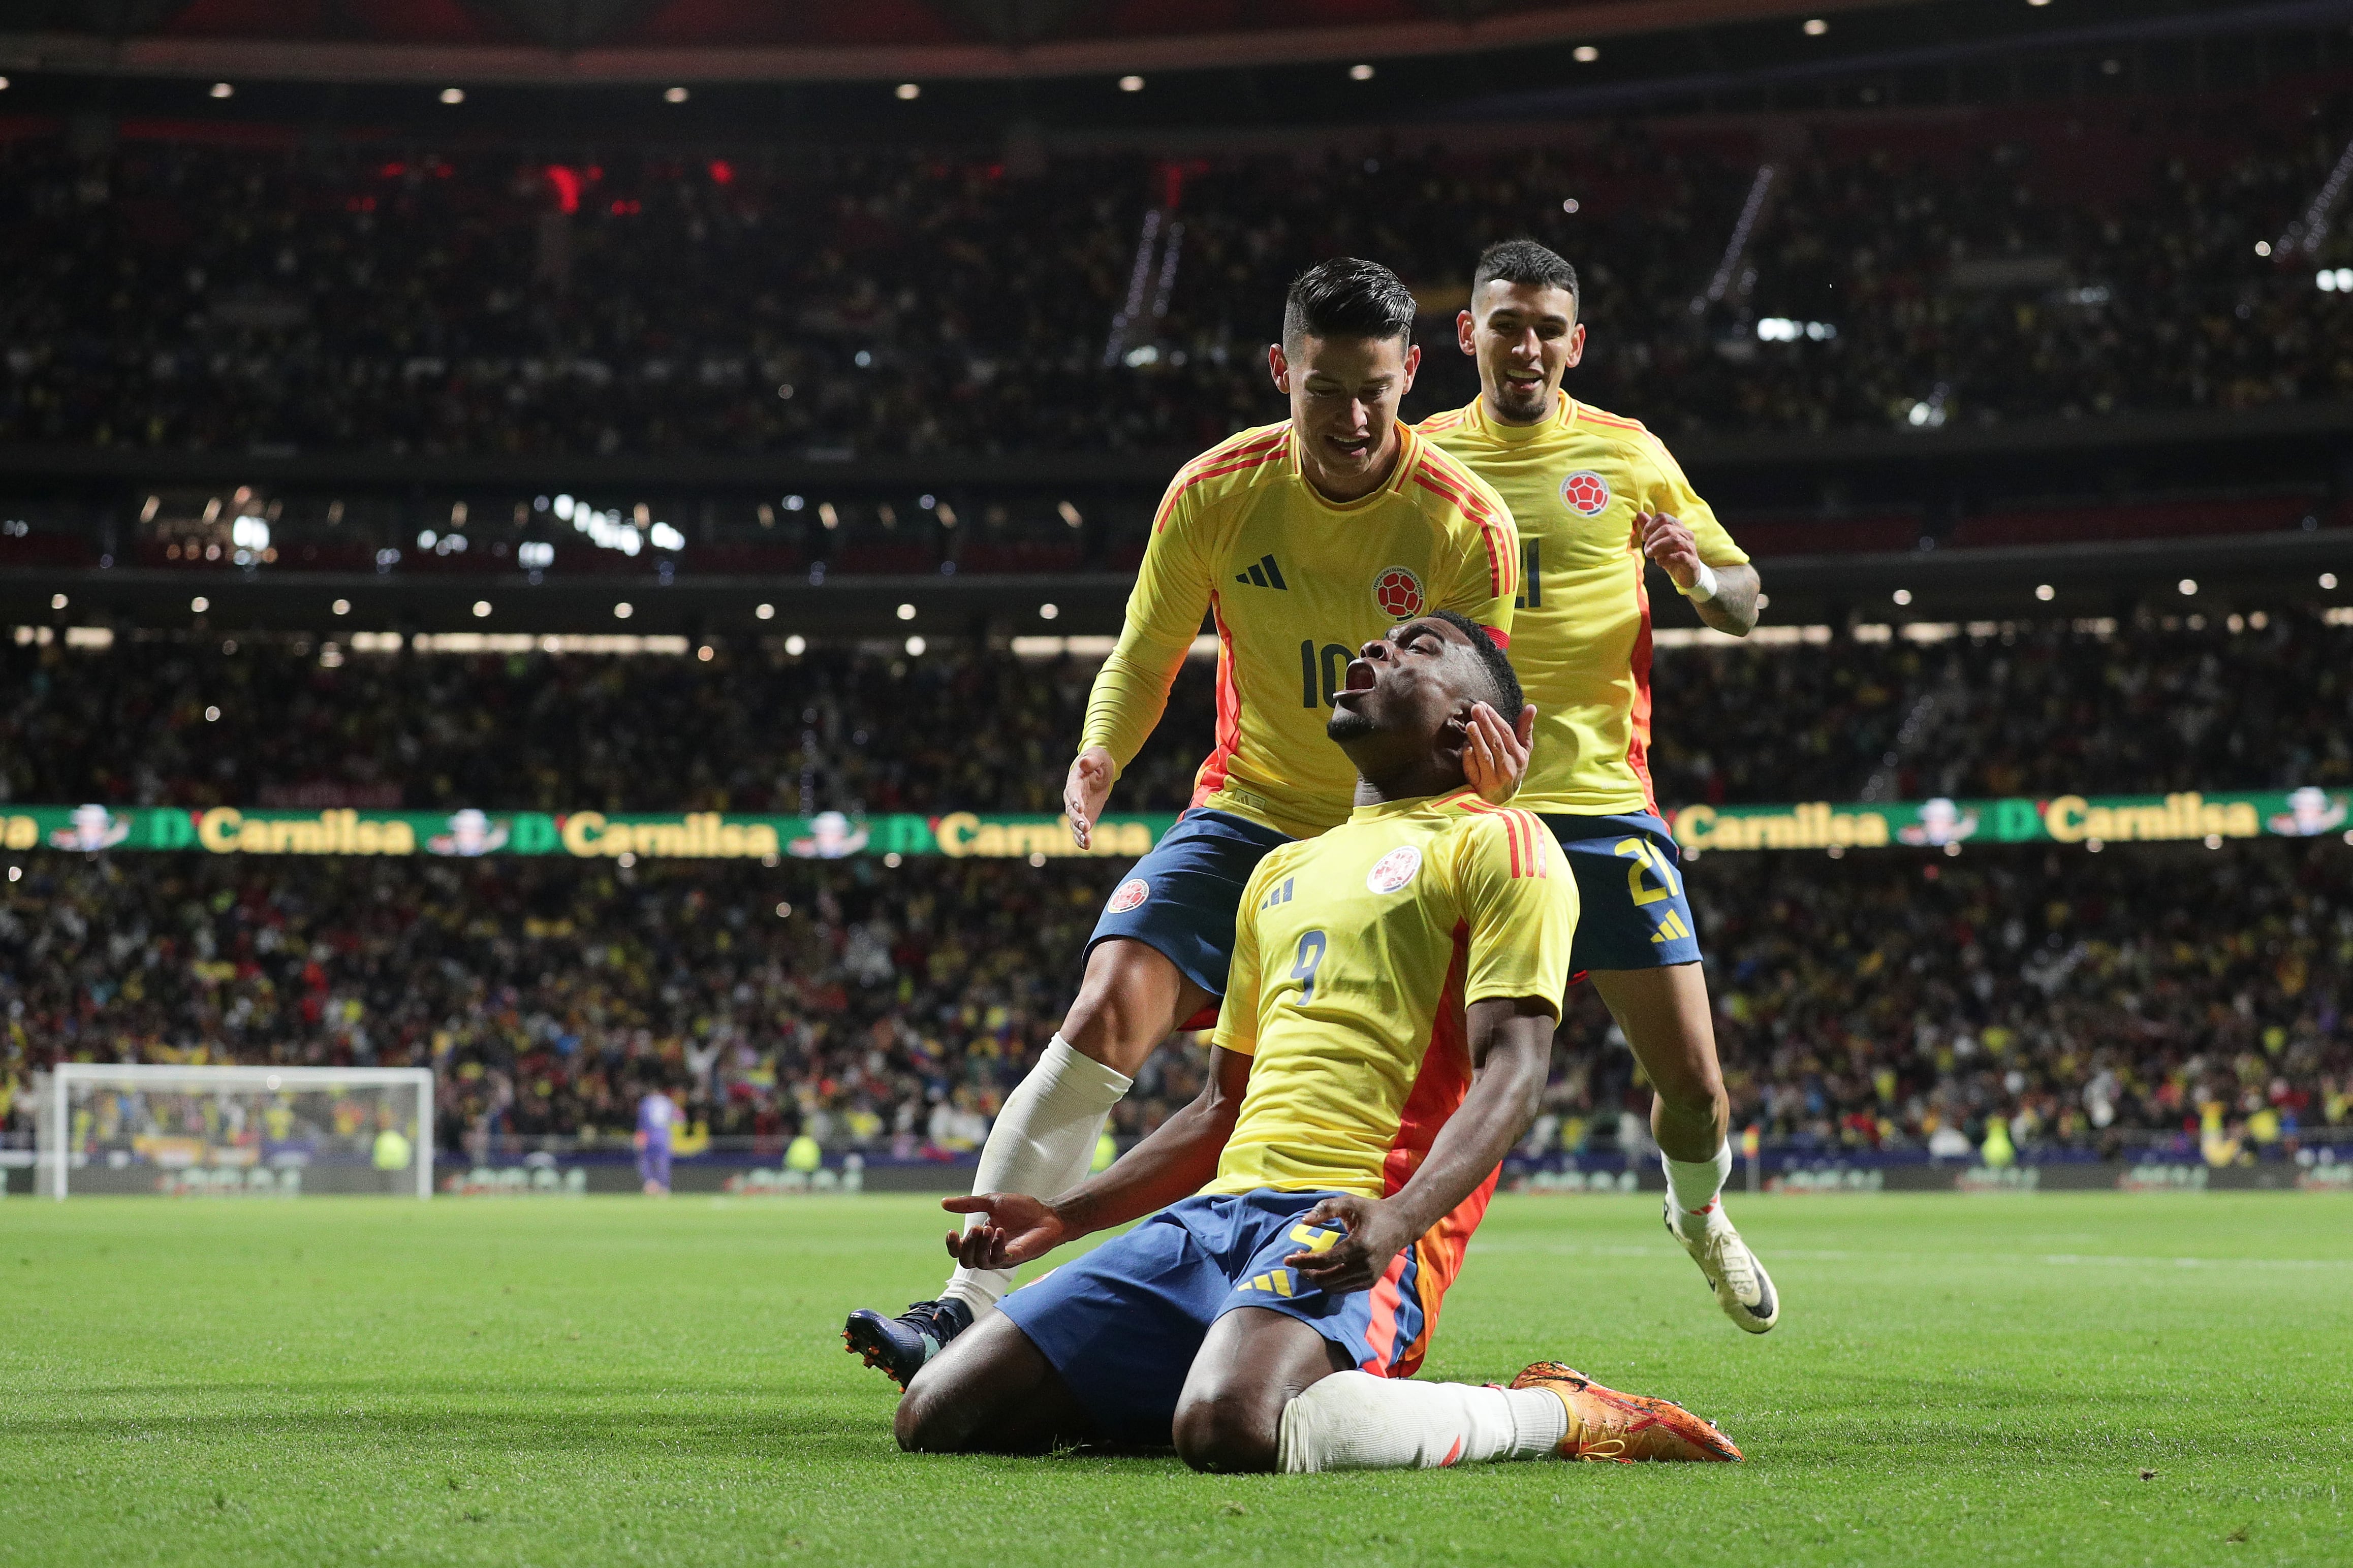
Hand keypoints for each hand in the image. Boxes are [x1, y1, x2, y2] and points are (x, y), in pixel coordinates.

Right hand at [941, 1192, 1067, 1269]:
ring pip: (980, 1262)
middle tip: (975, 1227)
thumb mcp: (992, 1202)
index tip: (951, 1231)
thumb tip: (943, 1203)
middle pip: (966, 1261)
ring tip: (987, 1227)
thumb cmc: (1023, 1209)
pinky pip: (999, 1259)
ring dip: (980, 1246)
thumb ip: (969, 1204)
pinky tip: (1000, 1231)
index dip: (952, 1245)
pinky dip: (996, 1246)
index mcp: (981, 1239)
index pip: (959, 1250)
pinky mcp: (1015, 1258)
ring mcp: (1001, 1257)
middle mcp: (989, 1252)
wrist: (1049, 1214)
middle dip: (966, 1246)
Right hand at [1064, 746, 1115, 848]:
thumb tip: (1084, 762)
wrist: (1098, 770)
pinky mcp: (1084, 817)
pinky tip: (1086, 846)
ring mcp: (1077, 810)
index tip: (1080, 807)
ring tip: (1086, 841)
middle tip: (1085, 827)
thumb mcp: (1097, 757)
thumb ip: (1090, 761)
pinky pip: (1080, 830)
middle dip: (1077, 819)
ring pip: (1074, 823)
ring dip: (1079, 833)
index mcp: (1074, 782)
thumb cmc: (1097, 761)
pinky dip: (1081, 838)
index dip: (1075, 800)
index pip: (1073, 792)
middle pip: (1072, 811)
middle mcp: (1072, 798)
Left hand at [1283, 1193, 1412, 1295]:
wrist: (1400, 1225)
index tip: (1287, 1258)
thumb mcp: (1349, 1202)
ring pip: (1333, 1287)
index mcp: (1360, 1245)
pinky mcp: (1370, 1282)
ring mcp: (1369, 1276)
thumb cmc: (1372, 1211)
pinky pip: (1343, 1288)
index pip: (1325, 1261)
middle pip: (1326, 1279)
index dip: (1303, 1262)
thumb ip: (1326, 1208)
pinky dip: (1329, 1282)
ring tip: (1307, 1263)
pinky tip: (1323, 1268)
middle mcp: (1365, 1265)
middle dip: (1306, 1272)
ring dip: (1316, 1278)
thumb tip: (1303, 1221)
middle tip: (1296, 1260)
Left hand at [1463, 701, 1535, 804]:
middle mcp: (1508, 767)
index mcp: (1519, 756)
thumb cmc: (1512, 769)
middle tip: (1476, 708)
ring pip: (1485, 756)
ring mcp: (1495, 778)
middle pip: (1496, 742)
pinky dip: (1470, 760)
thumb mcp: (1523, 751)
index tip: (1484, 705)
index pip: (1506, 733)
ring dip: (1478, 739)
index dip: (1495, 718)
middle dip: (1486, 724)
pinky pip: (1475, 772)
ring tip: (1470, 724)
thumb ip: (1525, 729)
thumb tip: (1531, 706)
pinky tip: (1466, 748)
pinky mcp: (1482, 787)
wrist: (1504, 799)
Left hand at [1634, 510, 1702, 591]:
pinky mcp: (1692, 560)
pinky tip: (1659, 563)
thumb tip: (1639, 513)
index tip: (1644, 537)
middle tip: (1646, 550)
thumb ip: (1650, 528)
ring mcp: (1690, 547)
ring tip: (1649, 555)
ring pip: (1674, 540)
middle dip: (1652, 539)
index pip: (1663, 517)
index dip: (1650, 525)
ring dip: (1657, 547)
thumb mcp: (1657, 542)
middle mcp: (1686, 534)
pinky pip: (1680, 555)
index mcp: (1677, 526)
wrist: (1686, 574)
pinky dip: (1666, 558)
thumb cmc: (1670, 555)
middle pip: (1667, 529)